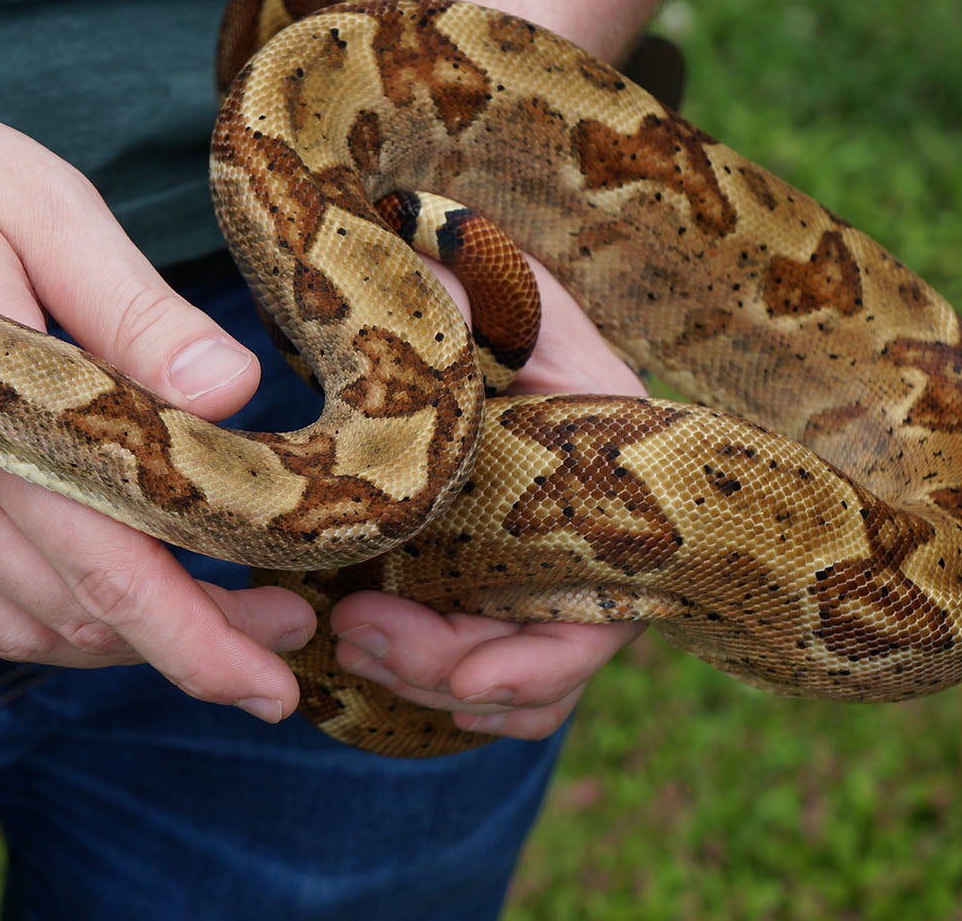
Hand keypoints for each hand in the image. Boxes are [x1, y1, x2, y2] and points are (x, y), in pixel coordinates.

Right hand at [0, 58, 314, 724]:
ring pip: (10, 626)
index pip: (110, 579)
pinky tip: (78, 575)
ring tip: (193, 608)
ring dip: (108, 636)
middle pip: (71, 619)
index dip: (205, 645)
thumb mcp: (34, 203)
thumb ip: (132, 311)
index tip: (279, 681)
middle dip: (184, 642)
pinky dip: (28, 610)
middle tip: (273, 623)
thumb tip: (235, 392)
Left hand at [330, 255, 646, 740]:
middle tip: (353, 636)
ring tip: (346, 639)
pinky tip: (362, 648)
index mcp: (614, 471)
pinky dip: (427, 674)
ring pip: (506, 674)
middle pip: (544, 661)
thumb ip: (455, 297)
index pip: (602, 614)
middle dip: (448, 671)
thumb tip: (427, 306)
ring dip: (428, 680)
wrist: (455, 302)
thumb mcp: (479, 282)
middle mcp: (592, 532)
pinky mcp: (491, 573)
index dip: (538, 664)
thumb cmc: (480, 289)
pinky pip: (478, 657)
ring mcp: (541, 560)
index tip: (461, 677)